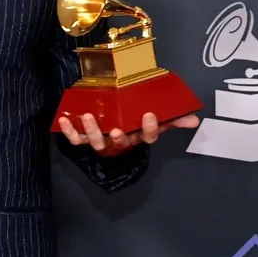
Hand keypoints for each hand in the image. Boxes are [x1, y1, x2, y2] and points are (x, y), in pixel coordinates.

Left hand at [58, 112, 199, 154]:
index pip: (147, 136)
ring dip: (92, 130)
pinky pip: (77, 139)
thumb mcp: (155, 120)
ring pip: (97, 141)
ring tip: (88, 117)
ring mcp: (102, 141)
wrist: (111, 127)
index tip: (149, 114)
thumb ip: (173, 119)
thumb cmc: (134, 122)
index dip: (148, 128)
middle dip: (118, 137)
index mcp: (137, 136)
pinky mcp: (85, 139)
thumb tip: (194, 119)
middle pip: (120, 142)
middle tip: (116, 129)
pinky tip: (62, 120)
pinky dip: (69, 131)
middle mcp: (120, 141)